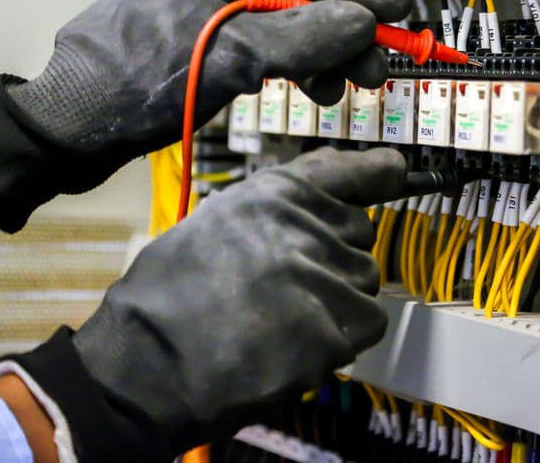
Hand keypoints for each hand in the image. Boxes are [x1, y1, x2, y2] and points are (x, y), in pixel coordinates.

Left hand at [6, 0, 409, 160]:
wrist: (74, 127)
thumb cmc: (138, 79)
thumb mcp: (231, 55)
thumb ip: (302, 38)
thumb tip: (363, 22)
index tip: (397, 9)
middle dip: (345, 31)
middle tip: (378, 67)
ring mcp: (217, 16)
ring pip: (293, 27)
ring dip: (327, 56)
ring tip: (346, 89)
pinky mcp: (215, 50)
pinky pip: (274, 51)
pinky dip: (300, 70)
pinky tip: (316, 91)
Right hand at [70, 147, 404, 457]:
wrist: (144, 367)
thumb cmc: (170, 296)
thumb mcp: (218, 221)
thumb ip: (280, 206)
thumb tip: (336, 192)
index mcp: (274, 194)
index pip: (350, 172)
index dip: (377, 174)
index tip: (395, 172)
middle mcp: (305, 226)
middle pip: (360, 235)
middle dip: (337, 257)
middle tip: (289, 285)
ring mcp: (322, 277)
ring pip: (364, 282)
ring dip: (339, 301)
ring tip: (283, 319)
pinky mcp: (334, 329)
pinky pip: (366, 324)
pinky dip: (343, 337)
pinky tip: (296, 343)